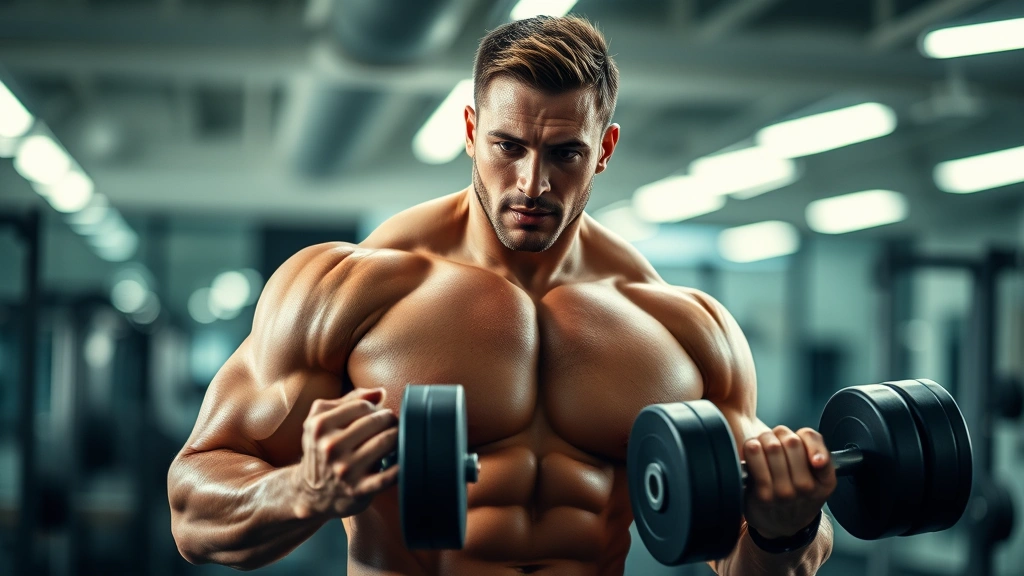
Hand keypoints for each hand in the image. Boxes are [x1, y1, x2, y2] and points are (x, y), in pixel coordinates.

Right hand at [292, 387, 398, 519]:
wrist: (311, 493)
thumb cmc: (322, 449)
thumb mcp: (322, 420)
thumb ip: (350, 400)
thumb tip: (380, 392)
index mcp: (320, 425)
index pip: (362, 406)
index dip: (375, 408)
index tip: (378, 414)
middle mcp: (330, 447)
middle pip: (375, 421)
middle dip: (389, 420)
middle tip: (392, 424)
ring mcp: (344, 469)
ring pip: (384, 442)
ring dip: (397, 437)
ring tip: (397, 437)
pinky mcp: (358, 489)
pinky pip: (388, 475)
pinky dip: (400, 467)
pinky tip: (403, 460)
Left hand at [742, 426, 836, 538]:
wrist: (781, 525)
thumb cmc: (797, 493)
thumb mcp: (817, 475)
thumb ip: (815, 448)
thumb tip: (816, 456)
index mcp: (826, 480)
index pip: (814, 440)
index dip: (803, 436)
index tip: (800, 442)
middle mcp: (807, 487)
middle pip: (790, 440)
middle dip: (779, 435)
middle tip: (776, 442)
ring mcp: (785, 492)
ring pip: (772, 445)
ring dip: (764, 440)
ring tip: (764, 448)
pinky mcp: (763, 494)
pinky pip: (755, 454)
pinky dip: (752, 447)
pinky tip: (754, 453)